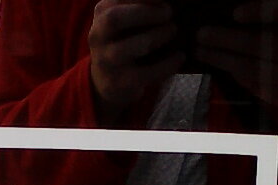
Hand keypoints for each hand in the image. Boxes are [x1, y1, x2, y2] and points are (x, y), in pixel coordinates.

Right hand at [89, 0, 183, 123]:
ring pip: (131, 47)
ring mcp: (107, 62)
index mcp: (101, 14)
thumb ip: (136, 6)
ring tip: (173, 30)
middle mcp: (97, 37)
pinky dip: (166, 64)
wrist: (106, 81)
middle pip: (115, 19)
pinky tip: (179, 57)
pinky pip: (146, 73)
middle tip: (168, 12)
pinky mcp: (120, 83)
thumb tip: (165, 2)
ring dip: (157, 36)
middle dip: (145, 13)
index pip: (117, 0)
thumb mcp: (123, 19)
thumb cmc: (122, 41)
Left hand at [195, 0, 277, 145]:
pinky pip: (255, 84)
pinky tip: (220, 66)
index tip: (235, 13)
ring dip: (223, 58)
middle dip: (226, 38)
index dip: (261, 10)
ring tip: (202, 50)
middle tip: (202, 33)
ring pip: (253, 66)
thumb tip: (236, 17)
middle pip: (261, 43)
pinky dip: (235, 74)